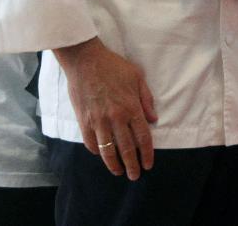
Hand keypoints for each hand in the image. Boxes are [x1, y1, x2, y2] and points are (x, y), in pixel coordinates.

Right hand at [53, 37, 157, 178]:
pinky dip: (96, 150)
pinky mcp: (84, 119)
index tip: (148, 164)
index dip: (147, 154)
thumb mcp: (137, 77)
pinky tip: (100, 154)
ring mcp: (99, 120)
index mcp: (131, 107)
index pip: (143, 137)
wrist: (85, 60)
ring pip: (107, 149)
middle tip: (135, 175)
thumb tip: (154, 119)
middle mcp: (116, 117)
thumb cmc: (113, 66)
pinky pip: (90, 141)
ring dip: (114, 164)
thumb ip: (146, 99)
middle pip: (126, 148)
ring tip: (118, 171)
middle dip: (132, 165)